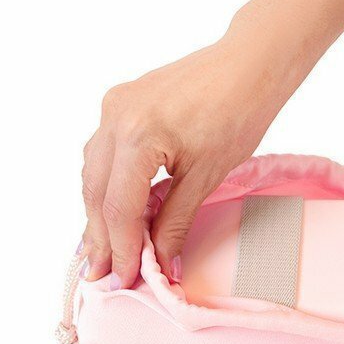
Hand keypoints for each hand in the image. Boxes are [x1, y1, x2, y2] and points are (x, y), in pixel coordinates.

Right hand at [79, 0, 343, 288]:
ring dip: (98, 213)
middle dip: (99, 237)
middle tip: (99, 275)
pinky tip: (112, 210)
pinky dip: (106, 185)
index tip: (123, 279)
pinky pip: (103, 152)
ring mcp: (114, 105)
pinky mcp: (120, 102)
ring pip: (93, 172)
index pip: (119, 207)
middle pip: (96, 192)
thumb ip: (175, 221)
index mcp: (137, 136)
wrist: (249, 64)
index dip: (120, 249)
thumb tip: (160, 264)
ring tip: (102, 250)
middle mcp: (115, 118)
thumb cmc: (239, 113)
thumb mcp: (207, 176)